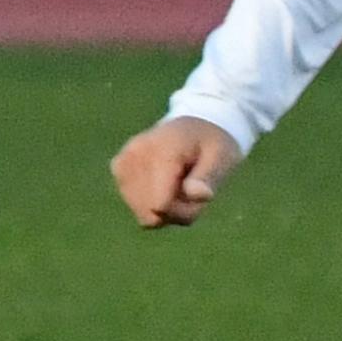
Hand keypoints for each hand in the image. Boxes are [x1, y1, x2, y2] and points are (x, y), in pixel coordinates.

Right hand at [111, 115, 240, 228]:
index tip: (199, 192)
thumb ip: (209, 178)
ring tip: (180, 183)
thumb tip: (201, 195)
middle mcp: (134, 155)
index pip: (161, 206)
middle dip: (177, 211)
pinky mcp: (118, 170)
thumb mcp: (223, 157)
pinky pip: (139, 209)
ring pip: (144, 216)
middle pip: (151, 214)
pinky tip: (165, 183)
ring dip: (167, 209)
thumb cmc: (212, 143)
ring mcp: (122, 163)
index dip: (184, 210)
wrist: (195, 125)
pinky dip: (155, 204)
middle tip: (192, 186)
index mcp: (162, 149)